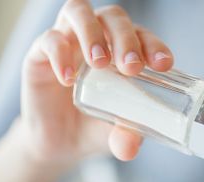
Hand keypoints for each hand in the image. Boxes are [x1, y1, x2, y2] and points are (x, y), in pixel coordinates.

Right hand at [19, 0, 173, 165]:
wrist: (60, 142)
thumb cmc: (94, 127)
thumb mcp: (115, 133)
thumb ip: (126, 135)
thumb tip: (132, 147)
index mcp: (122, 53)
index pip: (142, 36)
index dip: (153, 44)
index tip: (163, 64)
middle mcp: (98, 41)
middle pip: (113, 17)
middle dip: (125, 38)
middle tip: (131, 67)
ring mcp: (69, 43)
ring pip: (79, 12)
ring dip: (92, 33)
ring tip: (99, 63)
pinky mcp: (40, 55)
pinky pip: (48, 40)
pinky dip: (60, 54)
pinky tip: (68, 79)